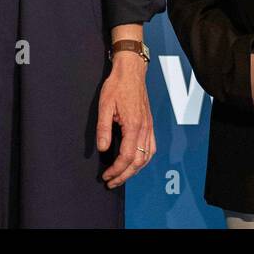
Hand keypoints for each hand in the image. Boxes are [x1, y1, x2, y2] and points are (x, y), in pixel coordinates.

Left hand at [97, 54, 155, 187]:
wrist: (131, 71)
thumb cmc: (117, 86)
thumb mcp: (104, 106)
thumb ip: (103, 129)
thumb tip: (102, 149)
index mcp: (133, 125)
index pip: (127, 156)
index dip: (116, 169)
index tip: (106, 176)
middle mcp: (144, 128)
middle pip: (138, 161)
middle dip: (124, 175)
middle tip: (111, 182)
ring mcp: (149, 126)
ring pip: (147, 157)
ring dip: (135, 170)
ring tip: (122, 176)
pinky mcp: (149, 124)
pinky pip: (151, 148)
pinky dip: (144, 160)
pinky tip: (136, 162)